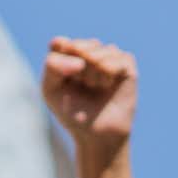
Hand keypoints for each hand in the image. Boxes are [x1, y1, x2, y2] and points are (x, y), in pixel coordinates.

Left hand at [42, 36, 137, 167]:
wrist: (96, 134)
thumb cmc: (72, 111)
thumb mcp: (51, 89)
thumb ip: (53, 66)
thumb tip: (80, 61)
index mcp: (66, 55)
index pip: (59, 43)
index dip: (61, 61)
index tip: (63, 78)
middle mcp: (87, 52)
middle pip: (79, 45)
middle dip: (77, 70)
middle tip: (81, 86)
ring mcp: (107, 56)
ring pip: (99, 50)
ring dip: (93, 73)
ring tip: (95, 87)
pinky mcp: (126, 64)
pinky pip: (118, 57)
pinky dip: (109, 71)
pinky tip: (107, 84)